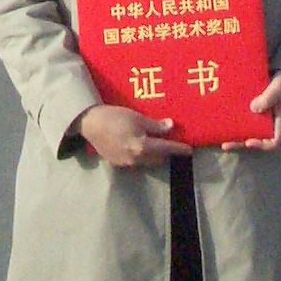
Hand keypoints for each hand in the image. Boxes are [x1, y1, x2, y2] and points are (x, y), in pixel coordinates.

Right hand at [76, 104, 191, 166]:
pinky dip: (143, 156)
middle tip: (173, 144)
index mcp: (142, 147)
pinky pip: (136, 162)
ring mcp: (126, 164)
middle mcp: (136, 159)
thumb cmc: (116, 117)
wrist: (91, 124)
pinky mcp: (118, 163)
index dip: (179, 149)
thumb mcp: (137, 117)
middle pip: (158, 158)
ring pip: (147, 162)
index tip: (189, 150)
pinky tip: (142, 147)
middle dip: (167, 152)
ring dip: (155, 155)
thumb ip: (155, 125)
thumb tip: (170, 126)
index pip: (166, 149)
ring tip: (160, 146)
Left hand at [223, 71, 280, 151]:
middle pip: (258, 140)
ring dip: (237, 136)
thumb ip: (268, 98)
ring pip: (251, 132)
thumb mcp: (278, 89)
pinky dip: (238, 124)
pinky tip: (225, 124)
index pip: (273, 142)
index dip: (261, 145)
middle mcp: (272, 126)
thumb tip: (252, 108)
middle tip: (225, 145)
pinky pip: (248, 122)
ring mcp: (265, 121)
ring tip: (222, 140)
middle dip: (241, 143)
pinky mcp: (259, 114)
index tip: (248, 142)